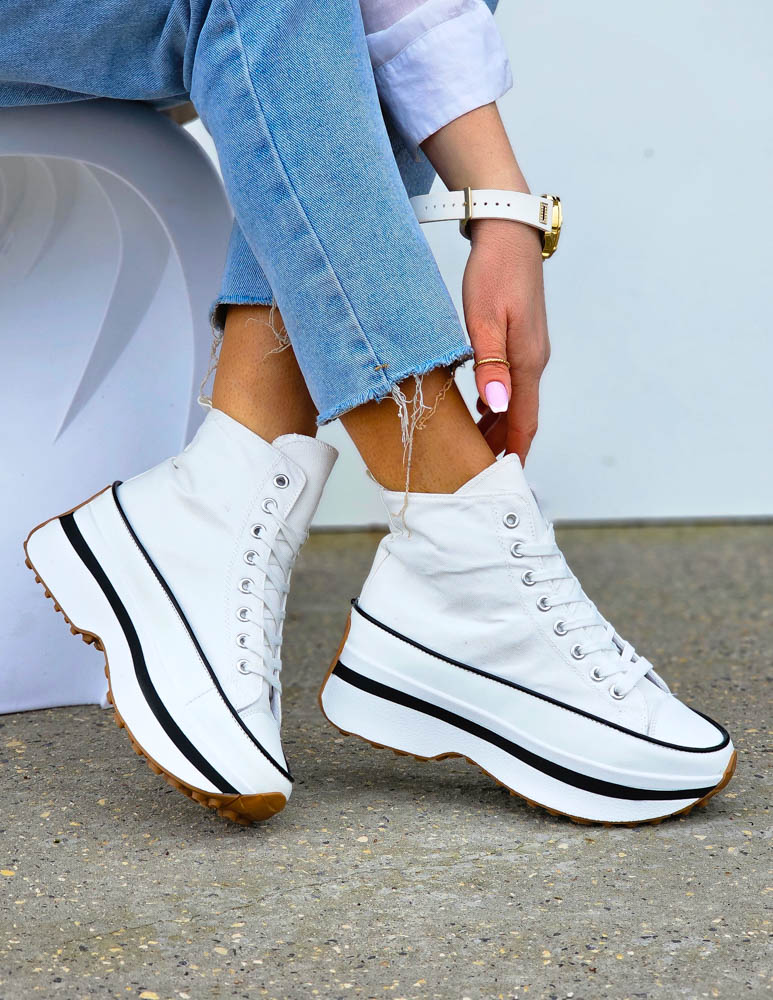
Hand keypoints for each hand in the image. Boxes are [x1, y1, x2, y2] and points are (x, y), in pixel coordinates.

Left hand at [462, 217, 549, 463]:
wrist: (508, 233)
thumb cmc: (493, 273)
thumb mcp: (484, 320)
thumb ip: (490, 365)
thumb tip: (495, 406)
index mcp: (527, 362)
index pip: (524, 420)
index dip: (514, 451)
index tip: (503, 480)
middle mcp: (533, 360)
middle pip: (521, 415)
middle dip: (503, 445)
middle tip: (479, 471)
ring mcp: (529, 349)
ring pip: (516, 399)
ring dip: (498, 425)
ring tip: (474, 447)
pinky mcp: (521, 338)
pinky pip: (512, 382)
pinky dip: (497, 403)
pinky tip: (478, 407)